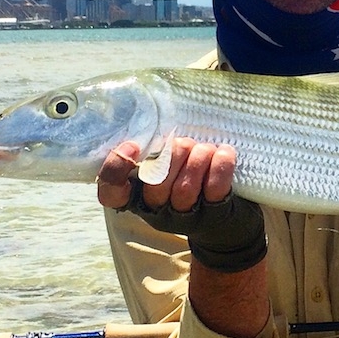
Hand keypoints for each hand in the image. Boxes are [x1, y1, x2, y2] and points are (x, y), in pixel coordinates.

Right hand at [97, 138, 236, 209]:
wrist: (227, 214)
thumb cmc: (189, 176)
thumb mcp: (166, 164)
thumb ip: (155, 151)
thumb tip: (155, 121)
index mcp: (138, 195)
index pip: (111, 192)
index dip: (116, 169)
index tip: (132, 146)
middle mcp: (158, 209)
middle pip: (155, 184)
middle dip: (173, 154)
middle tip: (186, 142)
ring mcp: (185, 216)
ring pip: (184, 189)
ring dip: (197, 159)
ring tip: (206, 148)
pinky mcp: (214, 215)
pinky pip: (214, 189)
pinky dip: (220, 165)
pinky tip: (224, 152)